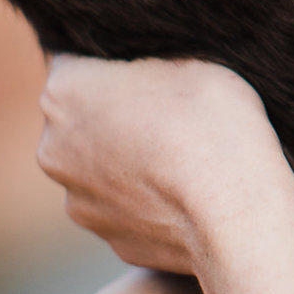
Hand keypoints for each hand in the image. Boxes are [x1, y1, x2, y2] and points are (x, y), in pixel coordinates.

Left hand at [37, 55, 293, 274]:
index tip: (150, 69)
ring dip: (127, 159)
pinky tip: (183, 194)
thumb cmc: (215, 126)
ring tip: (181, 158)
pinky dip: (146, 199)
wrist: (239, 219)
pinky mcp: (108, 237)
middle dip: (116, 112)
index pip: (76, 60)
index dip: (115, 62)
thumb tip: (140, 68)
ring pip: (98, 166)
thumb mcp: (188, 56)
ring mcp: (77, 198)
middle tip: (170, 113)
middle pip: (81, 116)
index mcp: (64, 89)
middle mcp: (54, 146)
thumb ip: (146, 58)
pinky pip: (123, 206)